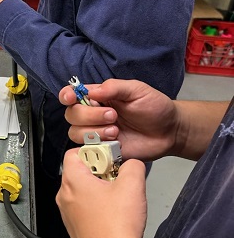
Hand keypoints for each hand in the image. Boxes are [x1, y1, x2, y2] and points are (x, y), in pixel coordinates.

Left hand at [56, 150, 147, 237]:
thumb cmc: (117, 226)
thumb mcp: (133, 185)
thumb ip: (133, 165)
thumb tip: (132, 164)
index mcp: (72, 181)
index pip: (73, 153)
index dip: (93, 151)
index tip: (110, 157)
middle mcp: (64, 197)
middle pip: (78, 172)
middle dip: (99, 171)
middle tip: (118, 177)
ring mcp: (67, 215)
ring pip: (82, 192)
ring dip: (99, 190)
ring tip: (119, 197)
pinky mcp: (75, 230)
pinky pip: (84, 210)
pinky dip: (97, 207)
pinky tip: (114, 215)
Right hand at [58, 79, 177, 161]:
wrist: (169, 131)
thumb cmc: (154, 107)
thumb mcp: (137, 90)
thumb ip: (114, 87)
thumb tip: (90, 91)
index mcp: (98, 97)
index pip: (71, 94)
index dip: (67, 95)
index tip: (72, 98)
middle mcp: (93, 115)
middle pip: (71, 115)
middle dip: (89, 115)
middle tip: (113, 116)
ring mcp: (96, 133)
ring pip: (75, 133)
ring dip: (94, 132)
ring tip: (116, 131)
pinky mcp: (102, 150)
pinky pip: (87, 150)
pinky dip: (97, 146)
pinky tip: (115, 142)